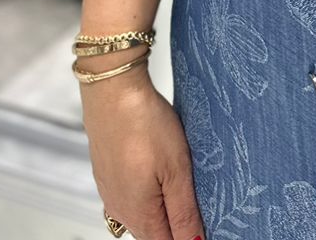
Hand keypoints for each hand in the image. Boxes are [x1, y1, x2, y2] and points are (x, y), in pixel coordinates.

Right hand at [82, 68, 205, 239]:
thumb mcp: (176, 169)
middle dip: (177, 226)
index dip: (188, 236)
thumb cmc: (144, 124)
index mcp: (139, 214)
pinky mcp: (108, 175)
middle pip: (154, 233)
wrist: (113, 92)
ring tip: (182, 185)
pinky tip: (159, 174)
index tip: (207, 224)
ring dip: (163, 210)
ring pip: (142, 216)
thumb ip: (184, 212)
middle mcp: (121, 210)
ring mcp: (112, 192)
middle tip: (199, 202)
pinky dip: (149, 194)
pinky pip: (131, 197)